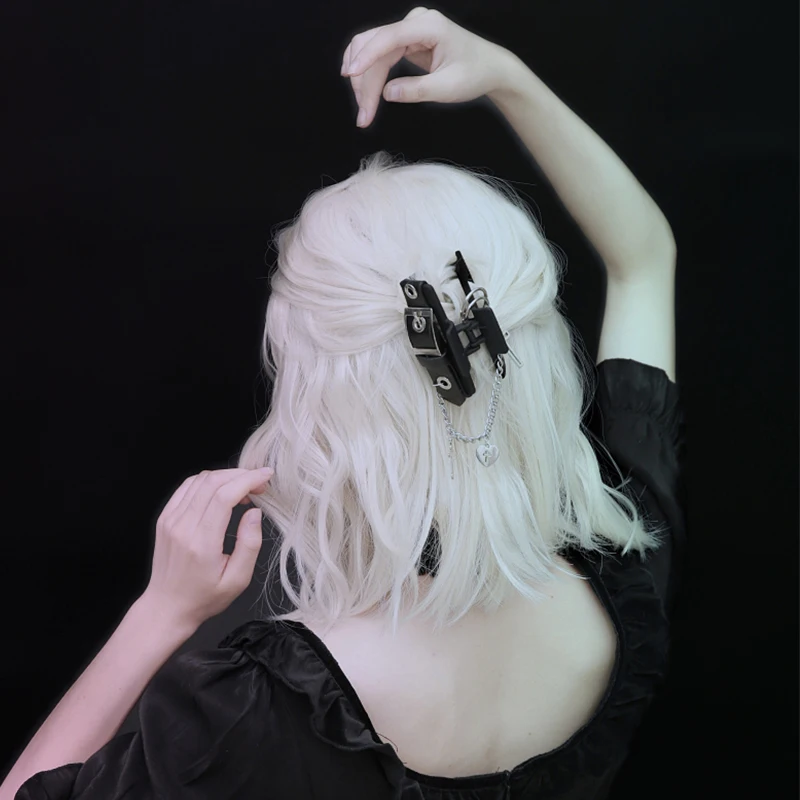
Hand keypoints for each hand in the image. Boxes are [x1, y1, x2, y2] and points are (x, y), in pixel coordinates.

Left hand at [141, 468, 273, 629]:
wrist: (167, 607)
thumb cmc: (204, 598)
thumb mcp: (237, 580)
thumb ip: (250, 544)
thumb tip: (254, 512)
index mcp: (201, 542)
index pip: (224, 496)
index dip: (248, 480)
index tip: (266, 476)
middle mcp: (182, 527)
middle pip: (212, 482)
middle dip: (240, 475)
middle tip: (259, 483)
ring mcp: (170, 520)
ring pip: (199, 480)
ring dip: (225, 476)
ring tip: (243, 488)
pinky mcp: (165, 518)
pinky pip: (187, 487)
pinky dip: (208, 481)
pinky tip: (221, 490)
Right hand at [341, 7, 516, 127]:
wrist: (490, 68)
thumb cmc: (474, 74)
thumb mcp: (447, 88)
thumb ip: (417, 90)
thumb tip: (387, 93)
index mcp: (428, 26)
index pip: (388, 38)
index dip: (366, 57)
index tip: (350, 76)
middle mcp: (415, 22)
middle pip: (375, 46)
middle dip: (364, 81)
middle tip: (363, 115)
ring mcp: (409, 30)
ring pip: (372, 51)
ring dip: (363, 81)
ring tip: (364, 112)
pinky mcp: (406, 41)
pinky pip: (380, 56)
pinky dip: (371, 76)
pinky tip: (364, 94)